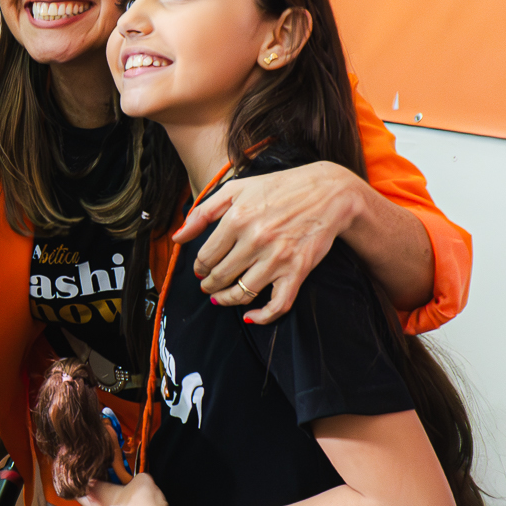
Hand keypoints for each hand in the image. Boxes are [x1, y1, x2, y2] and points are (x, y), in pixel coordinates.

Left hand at [178, 162, 363, 324]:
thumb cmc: (279, 188)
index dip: (199, 268)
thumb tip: (178, 238)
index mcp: (238, 218)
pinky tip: (249, 317)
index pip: (205, 257)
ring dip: (226, 300)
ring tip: (220, 297)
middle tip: (208, 285)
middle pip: (220, 277)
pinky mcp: (297, 271)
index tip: (201, 269)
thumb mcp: (237, 189)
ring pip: (242, 293)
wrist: (328, 192)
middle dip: (209, 285)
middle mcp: (255, 240)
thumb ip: (203, 212)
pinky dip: (262, 317)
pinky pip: (277, 305)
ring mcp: (277, 258)